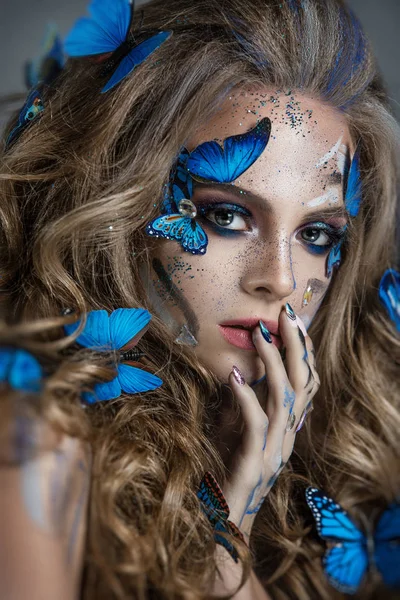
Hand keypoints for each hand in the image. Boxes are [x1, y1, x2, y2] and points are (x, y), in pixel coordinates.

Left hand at [221, 303, 318, 540]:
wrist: (220, 517)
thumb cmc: (225, 467)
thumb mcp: (234, 426)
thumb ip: (242, 401)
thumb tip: (239, 367)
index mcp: (287, 426)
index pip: (305, 382)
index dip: (303, 351)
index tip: (293, 320)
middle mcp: (287, 436)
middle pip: (302, 384)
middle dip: (296, 347)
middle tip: (286, 315)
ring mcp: (274, 450)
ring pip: (284, 399)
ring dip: (272, 363)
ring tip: (260, 334)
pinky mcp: (255, 463)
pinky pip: (256, 424)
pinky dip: (246, 397)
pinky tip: (235, 374)